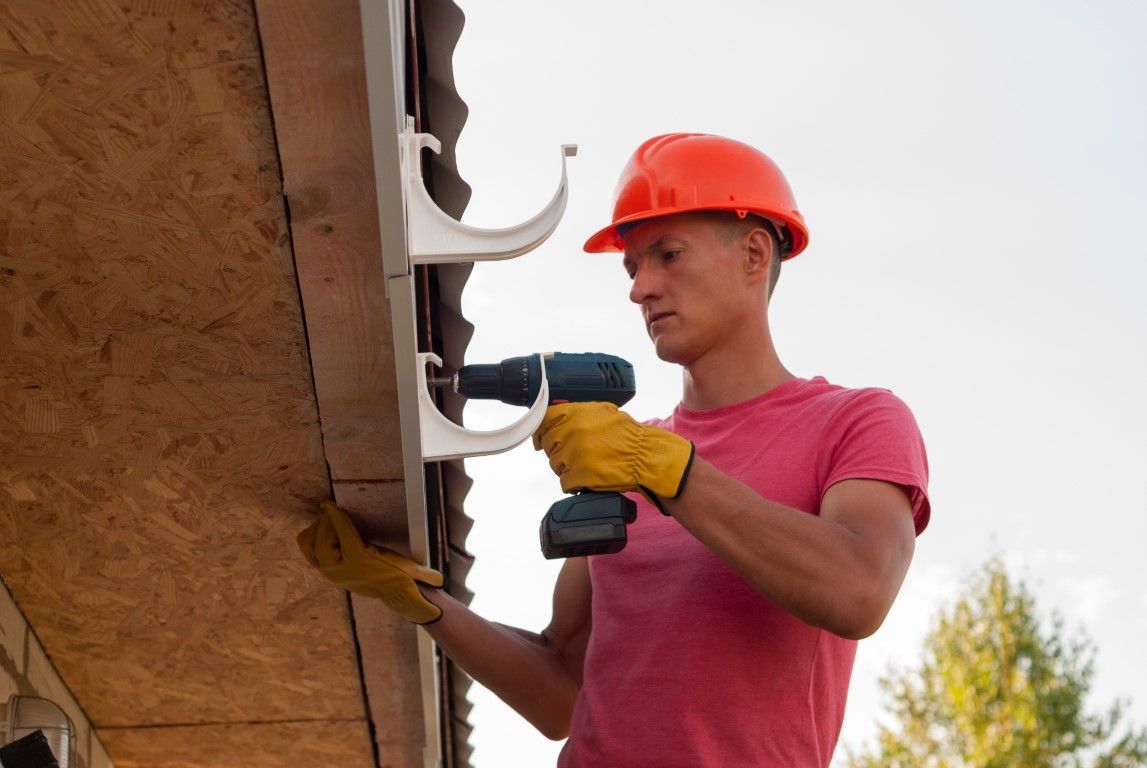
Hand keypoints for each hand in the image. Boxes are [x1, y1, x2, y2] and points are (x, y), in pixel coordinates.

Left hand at [297, 501, 443, 623]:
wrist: (397, 595)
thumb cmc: (405, 575)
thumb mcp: (409, 564)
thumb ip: (415, 567)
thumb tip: (439, 578)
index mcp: (362, 561)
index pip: (342, 532)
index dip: (334, 514)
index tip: (327, 502)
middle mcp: (342, 569)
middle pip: (320, 539)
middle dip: (326, 522)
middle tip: (332, 510)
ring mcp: (332, 572)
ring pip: (310, 546)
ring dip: (317, 530)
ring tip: (329, 521)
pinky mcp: (329, 571)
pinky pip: (309, 553)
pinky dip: (311, 539)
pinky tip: (325, 531)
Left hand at [532, 402, 694, 511]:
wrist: (645, 458)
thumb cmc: (628, 436)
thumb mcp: (604, 412)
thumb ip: (578, 413)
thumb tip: (556, 414)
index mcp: (576, 415)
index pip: (544, 420)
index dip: (540, 431)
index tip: (540, 438)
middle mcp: (571, 433)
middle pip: (548, 444)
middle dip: (558, 449)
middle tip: (574, 452)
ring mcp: (573, 456)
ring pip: (555, 464)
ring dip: (567, 466)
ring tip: (586, 464)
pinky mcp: (578, 476)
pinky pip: (565, 481)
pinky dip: (574, 482)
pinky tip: (587, 477)